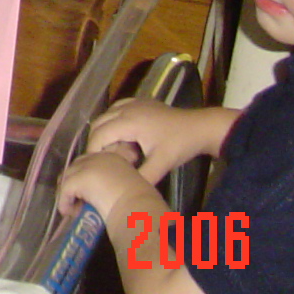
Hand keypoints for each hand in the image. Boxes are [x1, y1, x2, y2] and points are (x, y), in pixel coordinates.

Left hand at [55, 147, 146, 221]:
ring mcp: (88, 166)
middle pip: (75, 167)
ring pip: (68, 178)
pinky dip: (64, 202)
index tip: (86, 195)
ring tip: (74, 210)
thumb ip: (114, 186)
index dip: (85, 177)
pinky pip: (65, 191)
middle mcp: (99, 157)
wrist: (140, 211)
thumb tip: (101, 197)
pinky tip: (69, 213)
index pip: (90, 162)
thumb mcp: (128, 188)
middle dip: (72, 184)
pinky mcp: (79, 179)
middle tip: (76, 202)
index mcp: (114, 158)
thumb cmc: (140, 205)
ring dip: (68, 194)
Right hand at [86, 98, 236, 183]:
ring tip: (113, 150)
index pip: (99, 135)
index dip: (92, 150)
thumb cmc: (180, 144)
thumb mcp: (162, 164)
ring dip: (104, 131)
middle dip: (95, 141)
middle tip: (102, 161)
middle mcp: (126, 108)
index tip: (94, 166)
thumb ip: (142, 178)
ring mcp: (133, 103)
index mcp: (129, 122)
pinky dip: (113, 121)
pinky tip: (122, 134)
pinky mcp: (140, 102)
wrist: (200, 127)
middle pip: (98, 123)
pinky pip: (117, 109)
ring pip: (106, 115)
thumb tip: (125, 191)